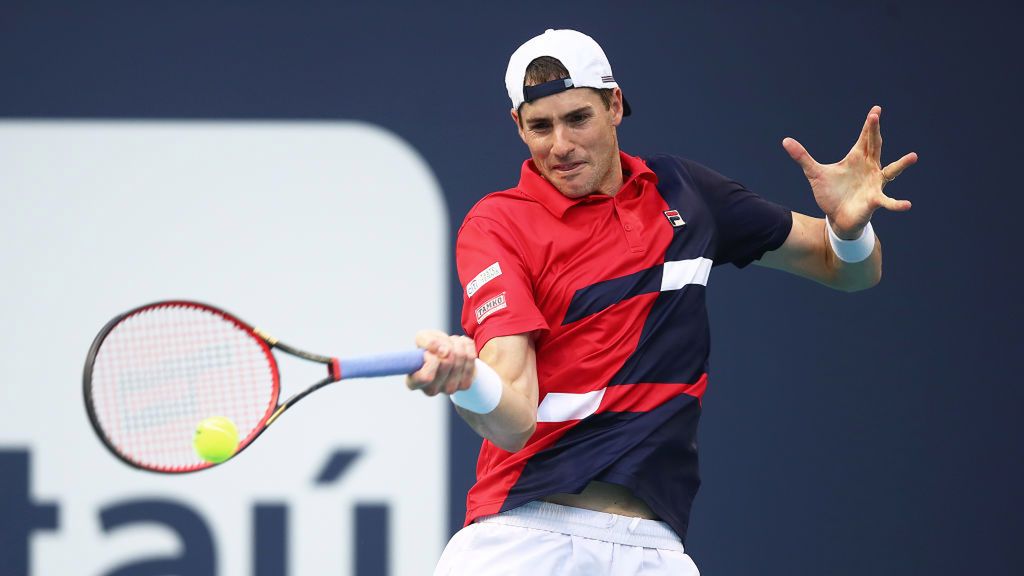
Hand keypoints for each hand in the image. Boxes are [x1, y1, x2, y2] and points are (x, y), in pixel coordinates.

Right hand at [406, 330, 476, 395]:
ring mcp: (449, 389)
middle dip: (446, 344)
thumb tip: (443, 350)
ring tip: (451, 343)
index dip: (430, 359)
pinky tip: (461, 346)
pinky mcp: (464, 385)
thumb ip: (427, 342)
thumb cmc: (430, 347)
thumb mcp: (422, 338)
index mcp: (414, 382)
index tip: (429, 351)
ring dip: (456, 343)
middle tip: (442, 343)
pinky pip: (471, 358)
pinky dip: (467, 345)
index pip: (425, 377)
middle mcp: (431, 390)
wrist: (448, 353)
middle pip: (446, 362)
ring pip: (460, 358)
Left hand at [783, 105, 917, 238]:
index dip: (869, 125)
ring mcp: (874, 183)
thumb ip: (802, 157)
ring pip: (891, 172)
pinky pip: (887, 201)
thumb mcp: (815, 173)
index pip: (864, 138)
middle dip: (873, 132)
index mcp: (857, 159)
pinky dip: (896, 204)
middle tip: (876, 116)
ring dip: (901, 164)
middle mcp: (870, 168)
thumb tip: (785, 141)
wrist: (836, 217)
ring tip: (913, 156)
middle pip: (873, 146)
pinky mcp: (874, 200)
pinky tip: (906, 205)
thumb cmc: (830, 193)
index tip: (876, 110)